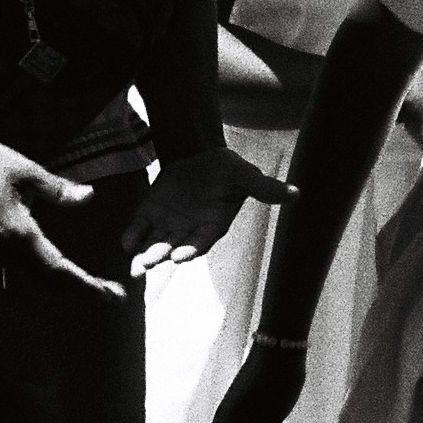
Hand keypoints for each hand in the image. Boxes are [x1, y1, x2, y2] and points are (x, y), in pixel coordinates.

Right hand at [0, 136, 122, 298]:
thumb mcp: (26, 171)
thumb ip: (58, 189)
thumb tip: (89, 197)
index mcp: (19, 232)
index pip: (58, 268)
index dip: (85, 285)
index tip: (109, 293)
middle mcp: (6, 251)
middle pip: (50, 284)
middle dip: (82, 293)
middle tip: (113, 297)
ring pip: (35, 285)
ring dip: (64, 292)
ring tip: (91, 292)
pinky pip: (19, 278)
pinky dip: (41, 285)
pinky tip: (57, 283)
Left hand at [121, 144, 293, 276]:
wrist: (197, 156)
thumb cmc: (225, 169)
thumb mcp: (244, 175)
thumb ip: (264, 188)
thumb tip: (296, 193)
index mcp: (212, 225)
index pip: (201, 241)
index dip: (191, 248)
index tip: (181, 256)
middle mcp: (189, 231)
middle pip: (174, 247)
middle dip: (161, 255)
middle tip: (148, 263)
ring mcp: (168, 225)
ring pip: (155, 244)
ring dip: (146, 253)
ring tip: (136, 265)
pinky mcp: (150, 215)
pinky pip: (140, 229)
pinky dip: (132, 236)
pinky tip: (125, 242)